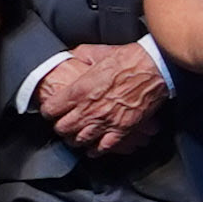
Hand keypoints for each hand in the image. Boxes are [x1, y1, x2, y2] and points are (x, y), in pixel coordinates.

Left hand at [38, 41, 167, 154]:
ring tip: (75, 136)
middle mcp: (88, 109)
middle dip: (60, 127)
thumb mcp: (98, 51)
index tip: (51, 110)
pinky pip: (103, 147)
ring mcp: (105, 121)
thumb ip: (79, 55)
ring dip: (75, 139)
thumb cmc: (128, 59)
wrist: (154, 68)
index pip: (51, 109)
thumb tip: (70, 55)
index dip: (48, 110)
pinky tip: (93, 149)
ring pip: (79, 140)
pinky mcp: (121, 129)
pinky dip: (95, 150)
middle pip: (62, 128)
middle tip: (62, 124)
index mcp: (79, 90)